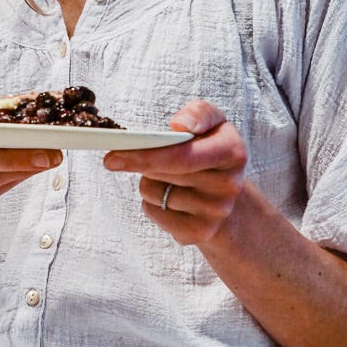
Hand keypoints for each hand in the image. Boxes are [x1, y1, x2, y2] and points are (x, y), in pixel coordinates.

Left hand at [104, 100, 247, 246]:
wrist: (227, 194)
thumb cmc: (210, 149)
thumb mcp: (212, 122)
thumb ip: (198, 113)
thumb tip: (179, 125)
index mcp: (233, 152)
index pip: (182, 156)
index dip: (145, 155)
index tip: (112, 156)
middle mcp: (229, 185)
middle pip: (161, 173)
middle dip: (141, 163)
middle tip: (129, 157)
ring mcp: (215, 213)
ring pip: (153, 192)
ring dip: (149, 182)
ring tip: (168, 177)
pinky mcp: (199, 233)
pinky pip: (153, 212)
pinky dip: (152, 202)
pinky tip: (170, 197)